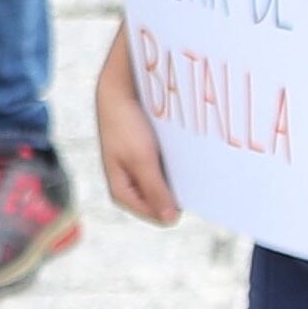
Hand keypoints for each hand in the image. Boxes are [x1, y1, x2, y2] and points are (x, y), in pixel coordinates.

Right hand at [91, 41, 179, 227]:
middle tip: (188, 169)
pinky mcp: (145, 158)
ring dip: (177, 175)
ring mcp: (138, 172)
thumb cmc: (125, 123)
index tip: (190, 186)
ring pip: (167, 185)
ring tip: (181, 157)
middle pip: (163, 202)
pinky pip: (167, 169)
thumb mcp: (142, 158)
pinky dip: (175, 162)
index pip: (158, 215)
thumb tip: (170, 221)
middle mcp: (130, 186)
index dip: (175, 204)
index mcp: (121, 193)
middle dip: (177, 189)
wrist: (117, 88)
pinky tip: (179, 149)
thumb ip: (155, 190)